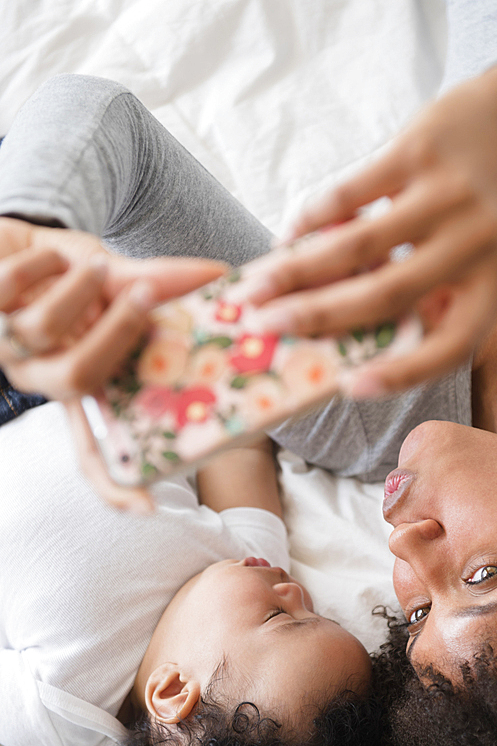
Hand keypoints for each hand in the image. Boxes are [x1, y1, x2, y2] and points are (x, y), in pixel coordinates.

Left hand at [0, 217, 225, 511]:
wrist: (22, 238)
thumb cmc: (71, 267)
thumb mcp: (122, 281)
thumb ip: (167, 283)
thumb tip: (225, 276)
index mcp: (78, 384)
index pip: (91, 449)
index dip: (115, 484)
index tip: (148, 507)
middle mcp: (40, 376)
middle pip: (77, 380)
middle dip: (116, 335)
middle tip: (145, 298)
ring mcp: (7, 345)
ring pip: (43, 329)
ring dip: (79, 288)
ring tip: (96, 266)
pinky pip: (15, 285)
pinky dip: (45, 262)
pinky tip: (53, 256)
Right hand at [236, 61, 496, 394]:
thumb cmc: (475, 215)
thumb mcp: (471, 265)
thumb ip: (425, 301)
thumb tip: (337, 335)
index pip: (451, 346)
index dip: (401, 374)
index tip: (350, 388)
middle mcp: (478, 242)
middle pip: (387, 295)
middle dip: (316, 317)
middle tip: (264, 330)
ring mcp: (449, 194)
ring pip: (358, 244)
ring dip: (297, 270)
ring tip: (255, 287)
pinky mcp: (418, 151)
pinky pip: (350, 193)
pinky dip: (310, 219)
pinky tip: (287, 239)